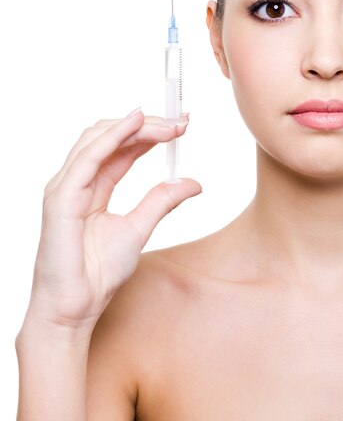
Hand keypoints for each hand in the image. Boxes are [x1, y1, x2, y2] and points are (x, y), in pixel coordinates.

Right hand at [24, 108, 201, 333]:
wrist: (75, 309)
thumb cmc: (98, 274)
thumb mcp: (140, 229)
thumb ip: (162, 201)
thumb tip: (192, 182)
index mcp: (94, 187)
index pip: (122, 147)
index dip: (151, 132)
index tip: (182, 125)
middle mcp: (77, 181)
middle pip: (110, 136)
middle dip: (147, 124)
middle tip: (180, 122)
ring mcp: (66, 187)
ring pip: (98, 139)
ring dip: (136, 125)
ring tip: (169, 123)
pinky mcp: (61, 198)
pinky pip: (88, 158)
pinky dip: (113, 136)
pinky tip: (136, 123)